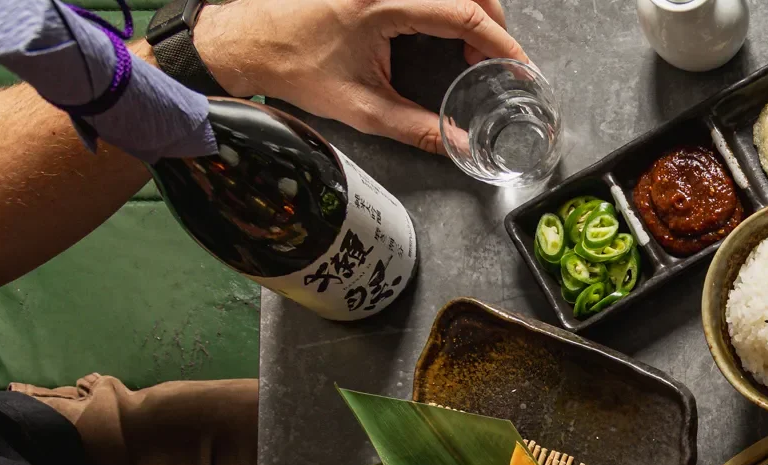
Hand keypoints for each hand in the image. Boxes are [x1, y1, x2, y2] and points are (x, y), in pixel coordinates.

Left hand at [195, 0, 526, 154]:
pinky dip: (446, 4)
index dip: (501, 41)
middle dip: (492, 20)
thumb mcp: (364, 108)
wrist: (248, 42)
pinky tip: (446, 29)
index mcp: (384, 4)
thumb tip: (460, 146)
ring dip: (471, 8)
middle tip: (498, 60)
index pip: (463, 13)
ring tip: (475, 47)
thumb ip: (420, 129)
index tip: (519, 66)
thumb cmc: (295, 67)